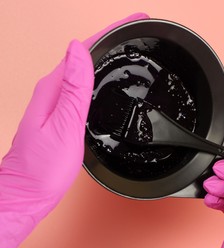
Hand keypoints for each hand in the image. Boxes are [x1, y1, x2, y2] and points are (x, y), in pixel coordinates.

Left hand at [0, 13, 148, 247]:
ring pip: (86, 66)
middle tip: (140, 29)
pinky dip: (101, 73)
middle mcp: (54, 89)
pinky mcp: (63, 111)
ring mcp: (58, 100)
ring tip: (130, 46)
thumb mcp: (63, 126)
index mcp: (55, 87)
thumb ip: (74, 88)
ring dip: (108, 52)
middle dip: (114, 36)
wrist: (27, 193)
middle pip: (87, 52)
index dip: (112, 30)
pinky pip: (85, 83)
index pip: (86, 47)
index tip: (136, 19)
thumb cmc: (43, 167)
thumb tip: (78, 49)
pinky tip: (110, 77)